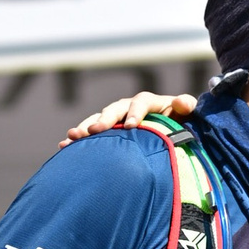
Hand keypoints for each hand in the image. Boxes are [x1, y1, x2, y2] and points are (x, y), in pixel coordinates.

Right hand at [58, 88, 196, 146]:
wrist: (168, 132)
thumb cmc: (178, 124)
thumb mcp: (185, 114)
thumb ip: (185, 106)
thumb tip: (184, 102)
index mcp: (148, 103)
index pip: (140, 102)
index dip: (135, 112)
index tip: (130, 127)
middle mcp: (128, 108)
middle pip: (114, 110)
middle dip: (103, 120)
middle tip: (94, 131)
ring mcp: (115, 119)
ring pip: (98, 120)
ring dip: (85, 128)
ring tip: (72, 137)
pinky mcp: (107, 132)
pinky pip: (90, 134)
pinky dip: (78, 139)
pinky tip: (64, 146)